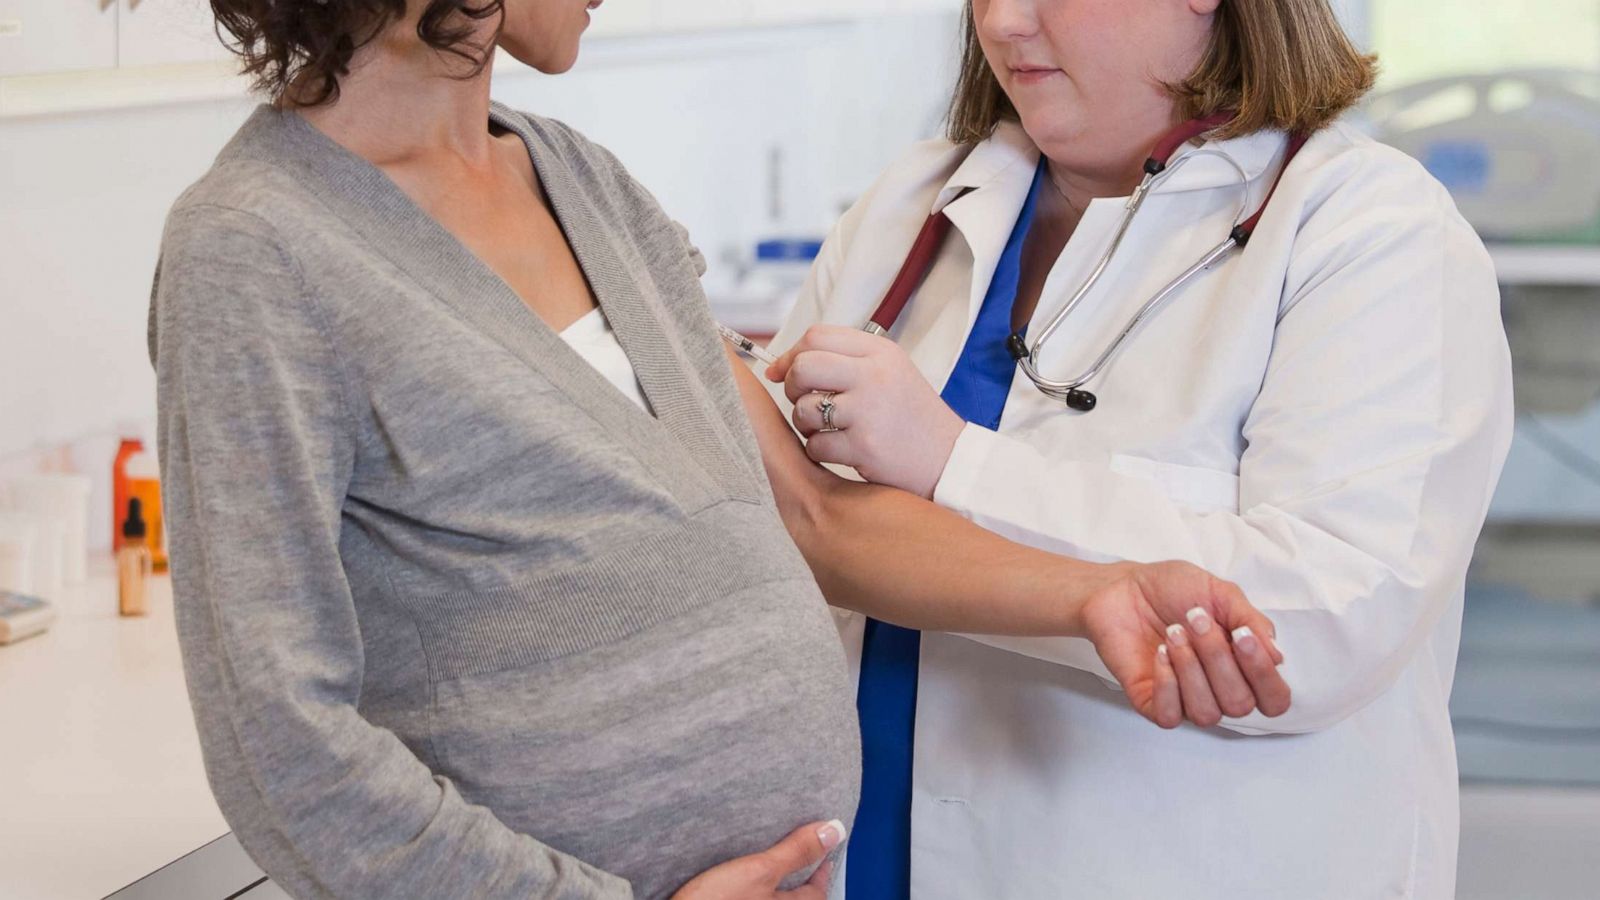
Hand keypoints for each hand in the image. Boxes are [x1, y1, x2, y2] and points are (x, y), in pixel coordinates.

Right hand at [670, 820, 845, 899]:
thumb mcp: (761, 871)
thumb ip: (797, 851)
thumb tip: (835, 830)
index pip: (817, 890)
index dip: (820, 864)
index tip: (822, 845)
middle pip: (793, 895)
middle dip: (793, 872)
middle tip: (791, 844)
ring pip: (767, 896)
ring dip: (767, 880)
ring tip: (760, 854)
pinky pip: (745, 896)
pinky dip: (745, 885)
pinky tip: (730, 873)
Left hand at [767, 324, 964, 498]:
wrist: (949, 460)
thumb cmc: (911, 417)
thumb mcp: (889, 372)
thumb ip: (842, 362)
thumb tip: (777, 368)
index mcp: (880, 352)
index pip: (816, 336)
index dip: (790, 355)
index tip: (782, 373)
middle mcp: (874, 376)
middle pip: (803, 367)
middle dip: (792, 387)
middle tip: (805, 402)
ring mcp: (868, 411)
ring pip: (804, 409)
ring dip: (806, 423)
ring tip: (829, 429)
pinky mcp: (864, 446)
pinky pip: (815, 445)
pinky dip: (821, 451)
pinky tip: (842, 450)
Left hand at [1080, 561, 1289, 728]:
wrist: (1123, 586)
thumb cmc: (1173, 590)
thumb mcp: (1221, 594)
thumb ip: (1252, 622)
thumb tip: (1276, 657)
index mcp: (1242, 667)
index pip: (1274, 700)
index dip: (1264, 676)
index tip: (1242, 636)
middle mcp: (1218, 690)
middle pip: (1240, 705)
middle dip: (1218, 658)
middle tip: (1195, 619)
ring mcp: (1185, 699)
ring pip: (1207, 714)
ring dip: (1191, 669)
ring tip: (1173, 633)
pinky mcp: (1151, 702)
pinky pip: (1170, 717)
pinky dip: (1167, 685)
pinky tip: (1159, 654)